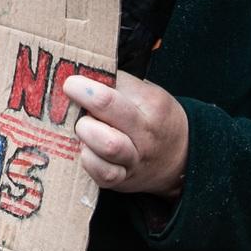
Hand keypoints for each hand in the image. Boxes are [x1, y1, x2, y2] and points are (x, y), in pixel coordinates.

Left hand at [62, 69, 189, 197]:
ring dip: (86, 131)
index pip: (115, 81)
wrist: (180, 156)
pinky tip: (84, 151)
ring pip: (107, 144)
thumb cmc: (152, 117)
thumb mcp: (145, 93)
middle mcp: (144, 130)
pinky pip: (103, 173)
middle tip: (71, 92)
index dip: (89, 78)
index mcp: (150, 102)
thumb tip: (76, 70)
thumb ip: (115, 83)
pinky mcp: (123, 179)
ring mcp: (134, 157)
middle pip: (107, 105)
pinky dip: (89, 161)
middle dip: (84, 96)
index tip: (72, 77)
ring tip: (82, 126)